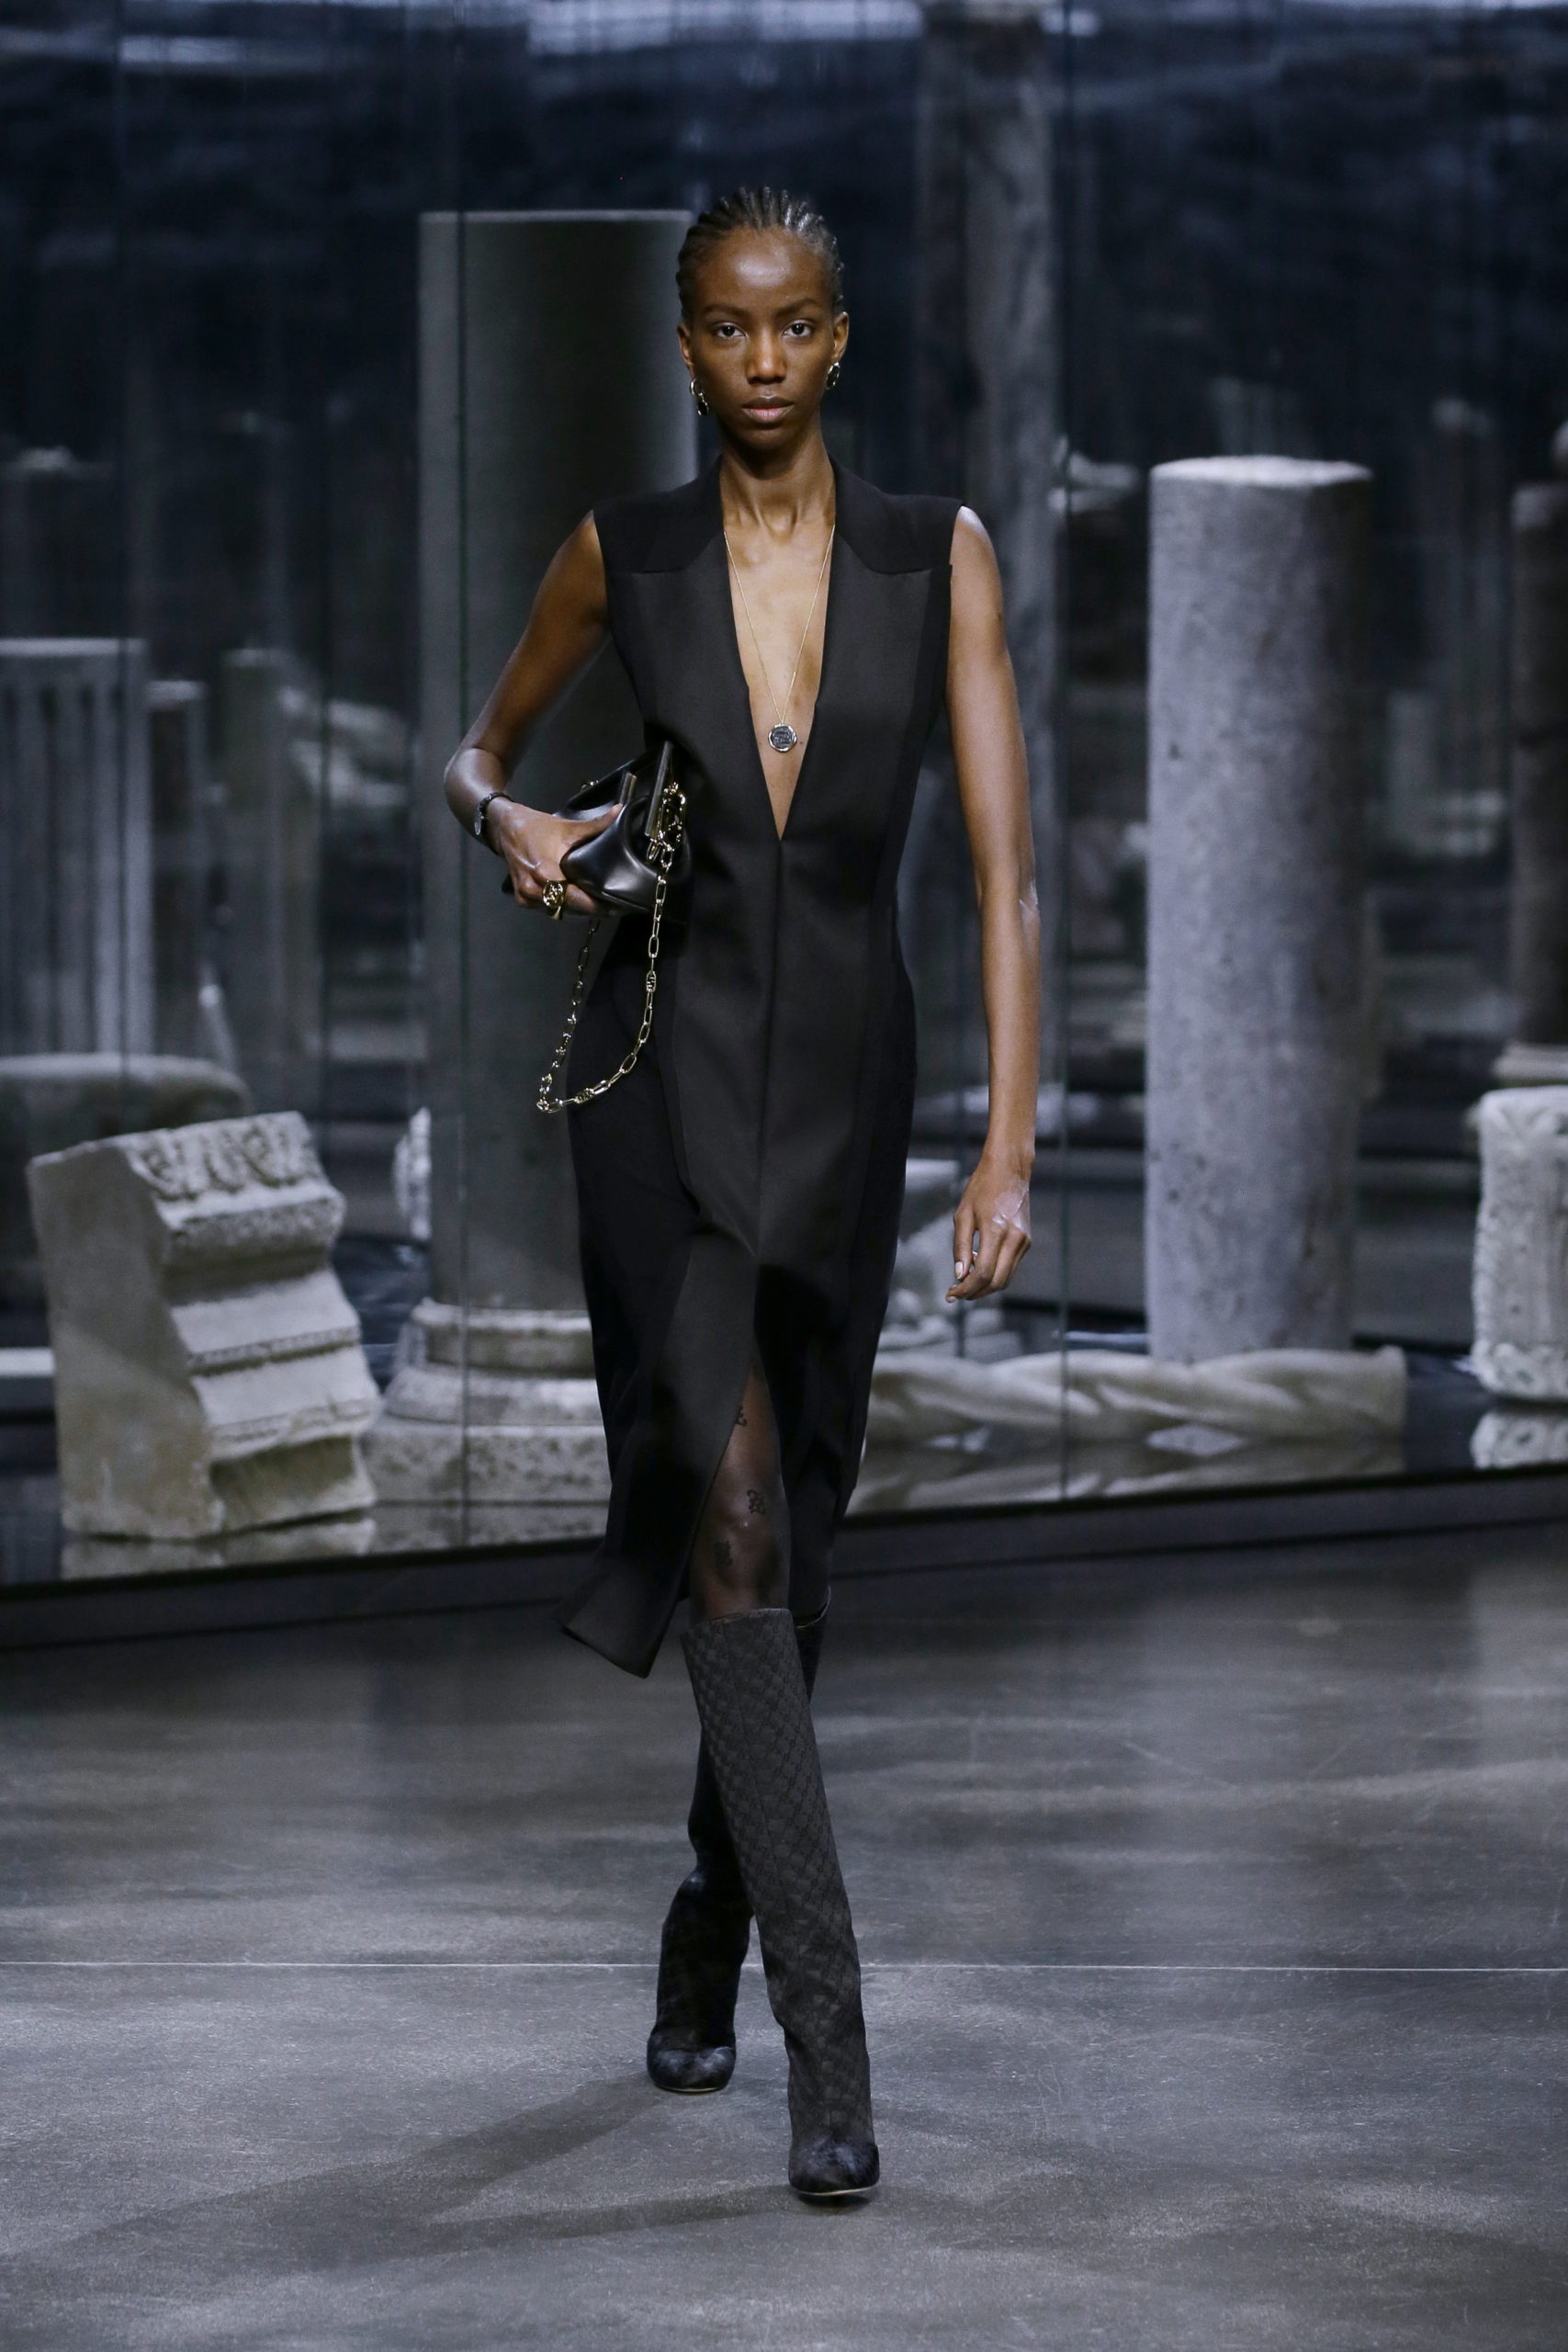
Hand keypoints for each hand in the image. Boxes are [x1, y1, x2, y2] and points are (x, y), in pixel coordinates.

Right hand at [490, 800, 611, 918]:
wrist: (507, 830)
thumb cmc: (537, 829)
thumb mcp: (568, 827)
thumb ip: (596, 825)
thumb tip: (619, 812)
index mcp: (544, 870)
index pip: (572, 896)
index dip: (592, 904)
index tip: (611, 904)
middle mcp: (533, 887)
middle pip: (567, 907)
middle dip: (589, 909)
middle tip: (610, 906)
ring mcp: (526, 896)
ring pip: (558, 911)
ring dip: (576, 910)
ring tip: (597, 906)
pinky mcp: (522, 900)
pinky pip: (547, 909)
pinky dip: (561, 907)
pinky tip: (576, 903)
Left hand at [947, 1155, 1031, 1301]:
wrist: (1009, 1170)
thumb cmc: (982, 1188)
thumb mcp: (962, 1215)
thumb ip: (960, 1247)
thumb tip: (959, 1275)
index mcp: (996, 1231)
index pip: (982, 1273)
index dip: (966, 1288)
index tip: (951, 1294)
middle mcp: (1014, 1240)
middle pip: (996, 1282)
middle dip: (975, 1293)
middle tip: (957, 1293)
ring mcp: (1024, 1242)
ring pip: (1006, 1278)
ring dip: (985, 1286)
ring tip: (965, 1280)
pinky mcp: (1027, 1241)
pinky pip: (1010, 1267)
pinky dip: (994, 1273)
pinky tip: (978, 1264)